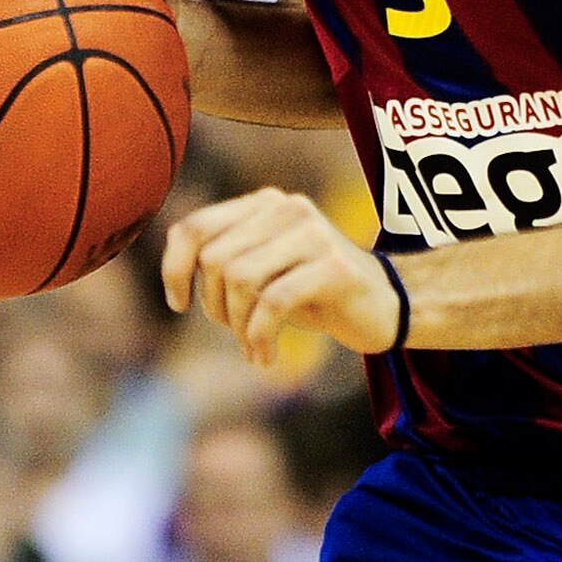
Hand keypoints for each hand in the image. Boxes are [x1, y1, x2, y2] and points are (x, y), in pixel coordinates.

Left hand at [161, 188, 403, 363]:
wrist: (387, 305)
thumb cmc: (315, 293)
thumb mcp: (264, 270)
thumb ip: (225, 259)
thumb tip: (174, 275)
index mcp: (264, 203)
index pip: (195, 227)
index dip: (174, 268)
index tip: (179, 304)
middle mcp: (287, 208)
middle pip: (216, 260)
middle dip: (214, 307)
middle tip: (235, 332)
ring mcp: (313, 234)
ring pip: (240, 279)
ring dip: (238, 326)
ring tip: (254, 347)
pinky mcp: (333, 267)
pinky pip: (273, 303)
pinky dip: (259, 337)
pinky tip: (265, 358)